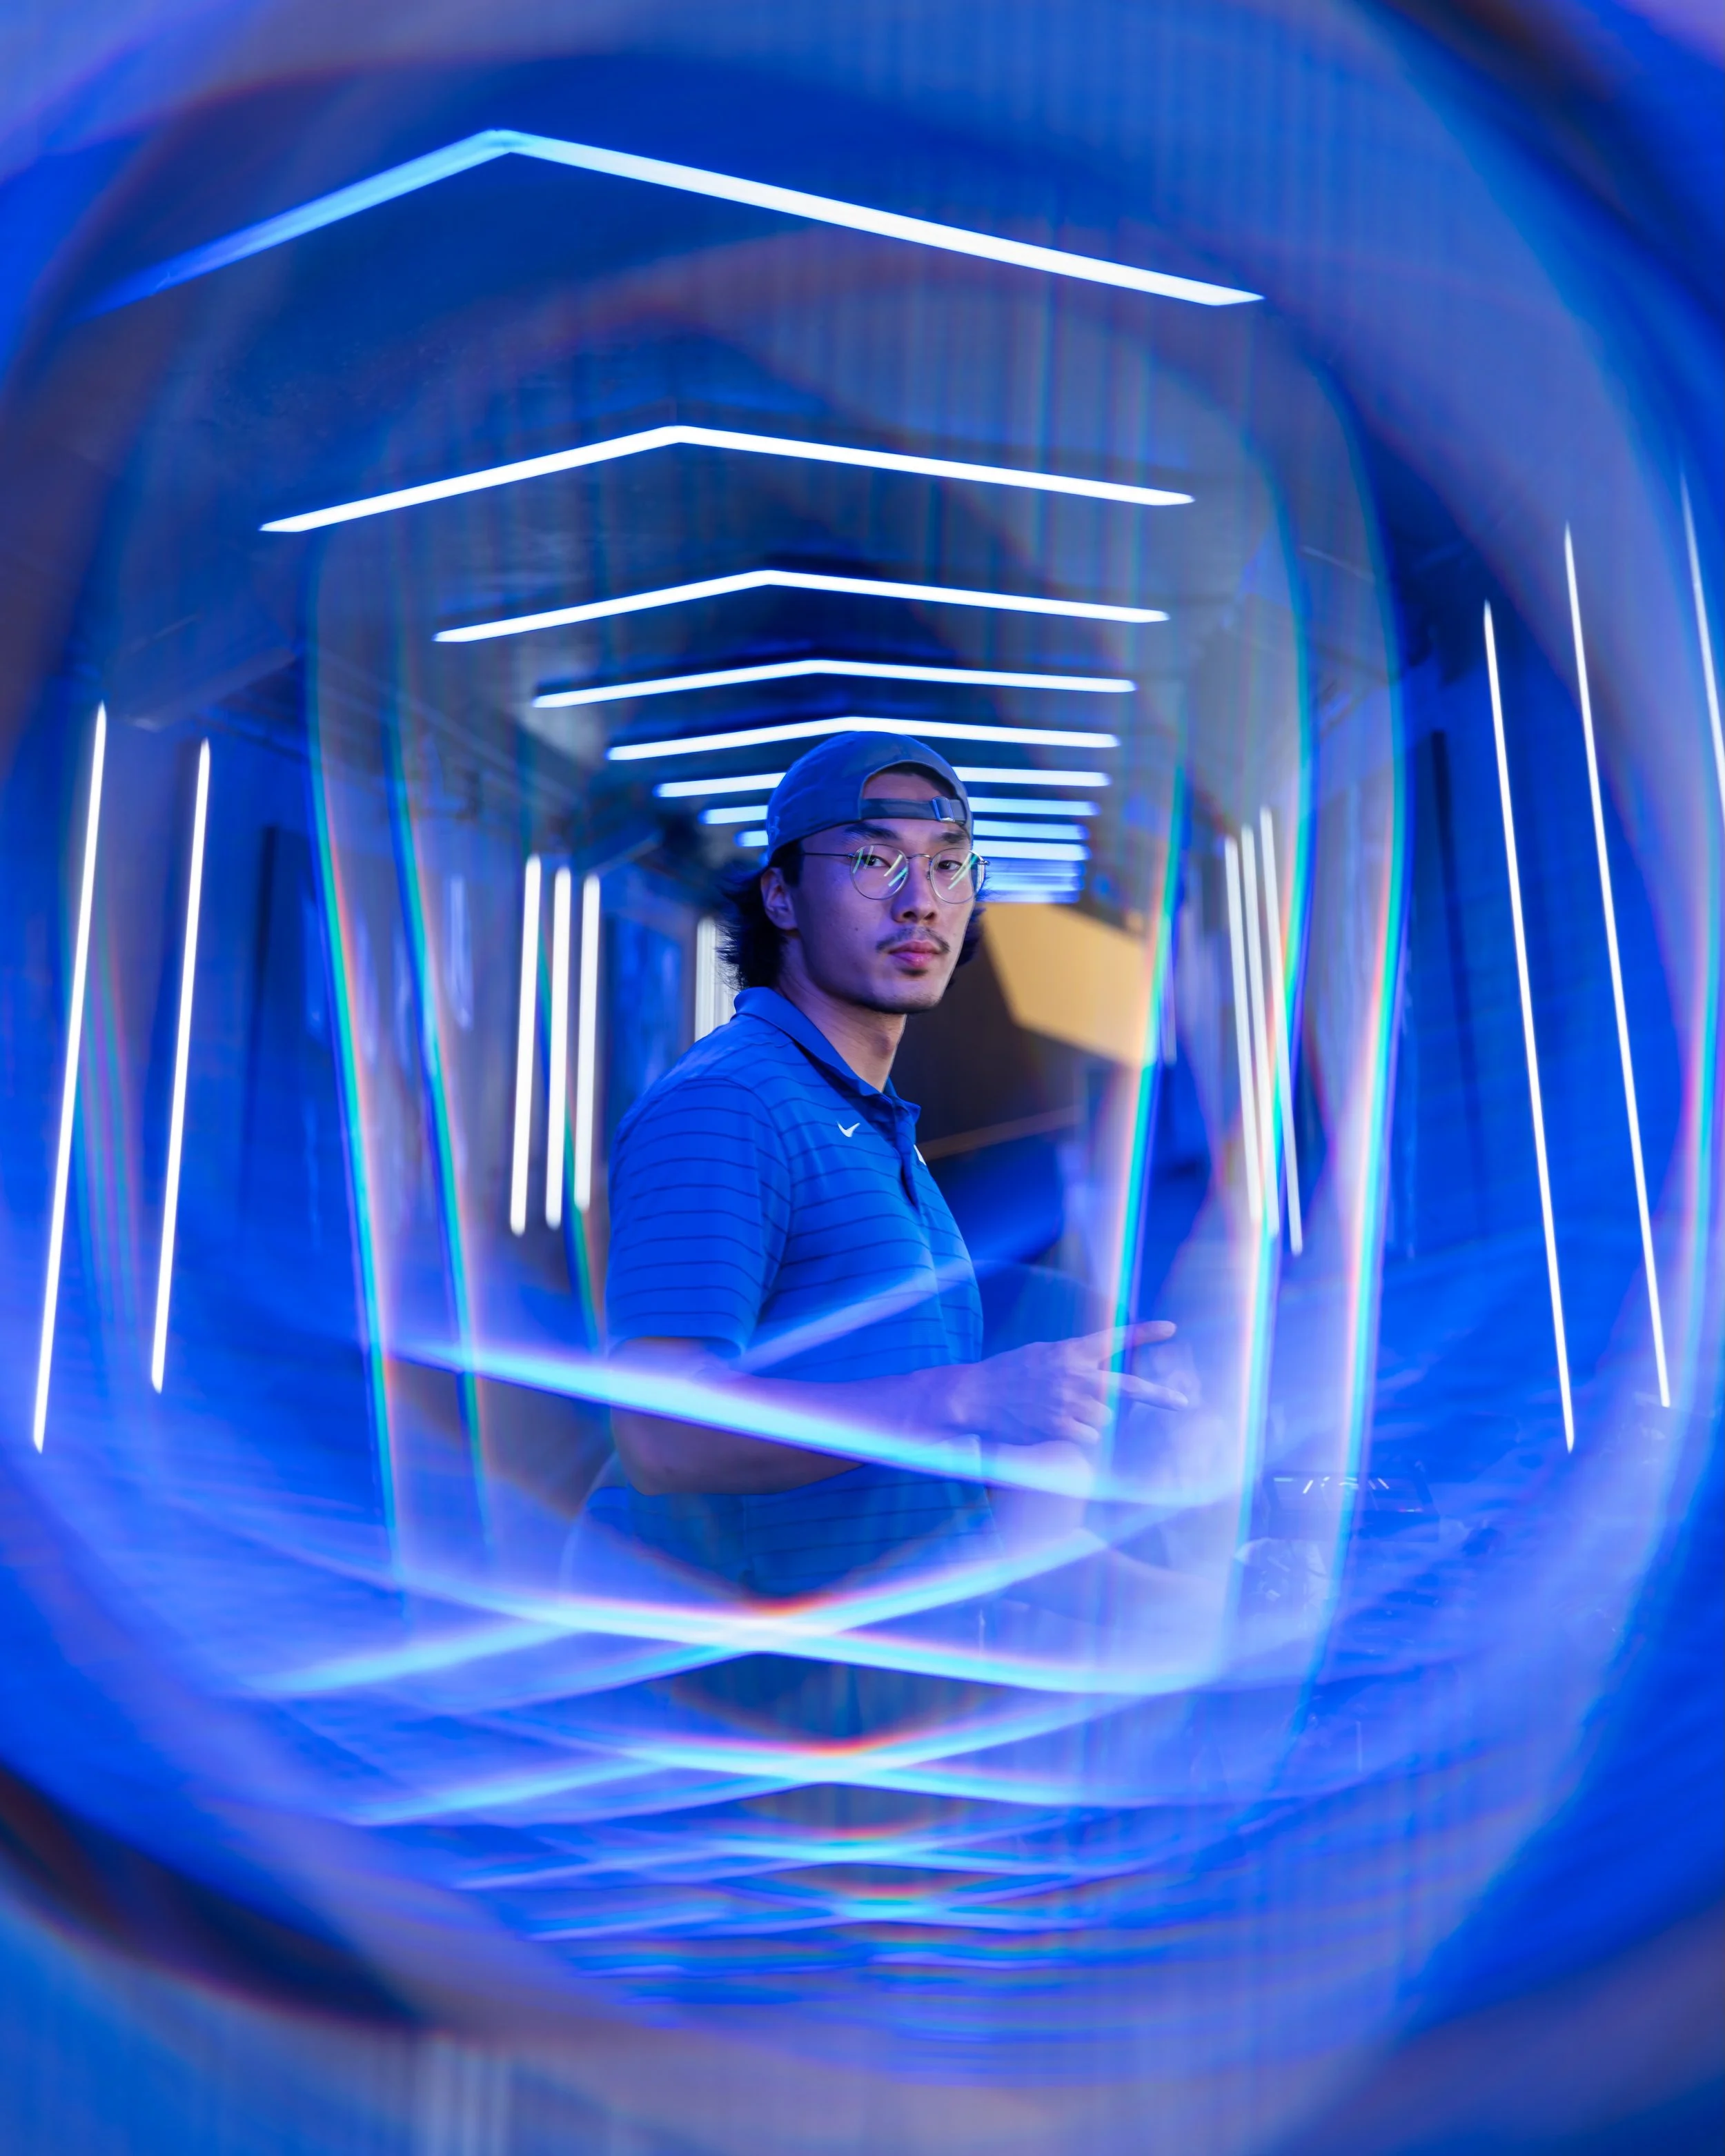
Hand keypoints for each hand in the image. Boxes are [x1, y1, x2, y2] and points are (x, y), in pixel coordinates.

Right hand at [945, 1321, 1188, 1447]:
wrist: (976, 1395)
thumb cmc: (1008, 1374)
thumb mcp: (1042, 1354)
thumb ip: (1072, 1360)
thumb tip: (1098, 1372)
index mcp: (1070, 1351)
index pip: (1114, 1338)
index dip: (1145, 1333)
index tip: (1171, 1328)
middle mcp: (1075, 1374)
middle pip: (1127, 1387)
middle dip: (1159, 1395)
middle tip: (1182, 1402)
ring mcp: (1068, 1401)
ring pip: (1105, 1418)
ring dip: (1092, 1419)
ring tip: (1062, 1412)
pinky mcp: (1059, 1426)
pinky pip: (1089, 1437)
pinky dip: (1079, 1435)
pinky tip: (1055, 1426)